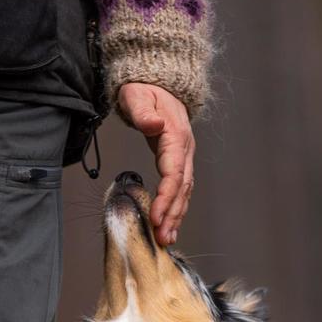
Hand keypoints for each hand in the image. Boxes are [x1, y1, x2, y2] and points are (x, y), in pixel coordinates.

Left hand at [117, 82, 194, 245]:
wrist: (157, 82)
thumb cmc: (144, 89)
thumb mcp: (137, 94)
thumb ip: (143, 111)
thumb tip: (154, 125)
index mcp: (176, 136)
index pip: (174, 173)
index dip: (165, 197)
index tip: (155, 217)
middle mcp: (184, 149)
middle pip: (182, 188)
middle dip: (172, 215)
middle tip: (162, 238)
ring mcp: (184, 156)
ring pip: (184, 192)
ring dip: (175, 217)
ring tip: (166, 239)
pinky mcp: (179, 162)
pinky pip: (180, 189)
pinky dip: (175, 209)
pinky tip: (169, 226)